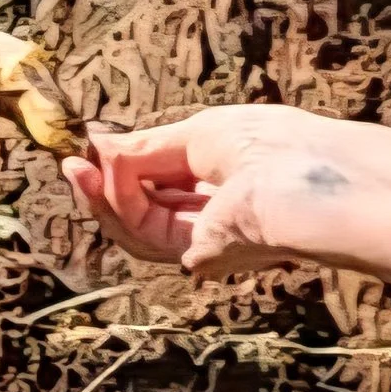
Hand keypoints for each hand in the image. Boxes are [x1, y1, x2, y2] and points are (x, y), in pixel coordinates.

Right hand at [64, 104, 382, 276]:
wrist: (317, 181)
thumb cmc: (278, 146)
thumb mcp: (200, 134)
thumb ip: (147, 148)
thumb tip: (99, 144)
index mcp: (224, 182)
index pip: (162, 182)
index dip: (123, 166)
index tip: (89, 146)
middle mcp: (215, 217)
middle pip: (144, 210)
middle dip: (104, 188)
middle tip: (73, 164)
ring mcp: (208, 242)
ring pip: (139, 230)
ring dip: (104, 200)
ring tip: (82, 169)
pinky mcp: (202, 257)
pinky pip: (146, 237)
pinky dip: (122, 206)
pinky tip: (112, 177)